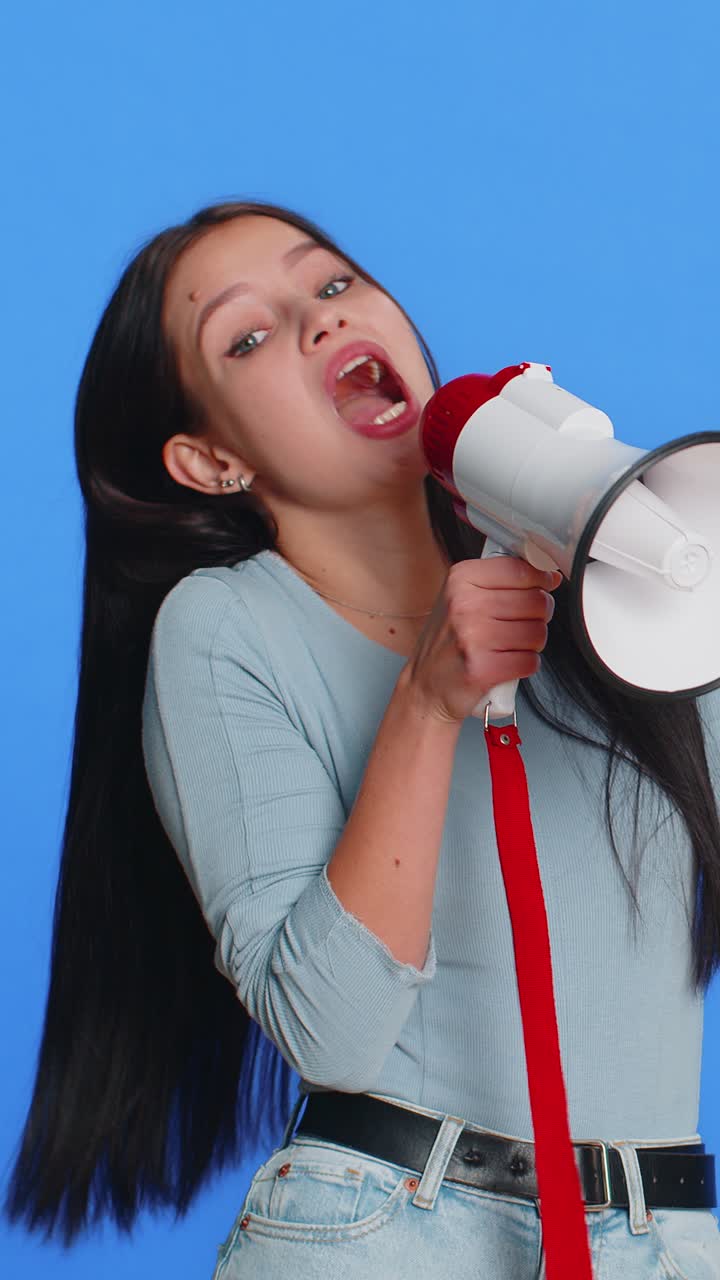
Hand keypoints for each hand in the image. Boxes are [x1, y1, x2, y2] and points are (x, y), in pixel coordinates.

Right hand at [404, 558, 561, 724]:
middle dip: (538, 616)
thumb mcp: (462, 599)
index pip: (519, 569)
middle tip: (519, 625)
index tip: (543, 586)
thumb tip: (550, 576)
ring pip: (537, 633)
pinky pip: (530, 661)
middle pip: (535, 601)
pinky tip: (507, 663)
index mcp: (460, 580)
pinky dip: (525, 665)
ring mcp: (472, 637)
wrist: (425, 688)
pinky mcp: (482, 669)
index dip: (540, 580)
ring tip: (510, 646)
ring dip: (532, 644)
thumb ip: (502, 583)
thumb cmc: (448, 644)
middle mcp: (464, 605)